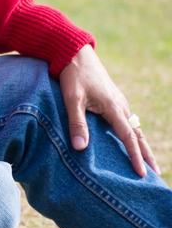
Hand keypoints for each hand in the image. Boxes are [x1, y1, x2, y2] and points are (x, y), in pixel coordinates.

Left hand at [59, 44, 159, 176]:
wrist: (75, 53)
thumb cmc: (73, 76)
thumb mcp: (72, 100)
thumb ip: (77, 123)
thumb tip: (81, 148)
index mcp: (114, 107)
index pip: (129, 137)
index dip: (135, 156)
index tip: (142, 174)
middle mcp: (120, 106)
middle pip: (137, 135)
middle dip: (146, 155)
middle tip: (154, 174)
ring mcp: (118, 102)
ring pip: (133, 128)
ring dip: (140, 145)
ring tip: (145, 162)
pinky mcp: (112, 100)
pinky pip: (126, 121)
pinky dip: (131, 135)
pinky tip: (128, 142)